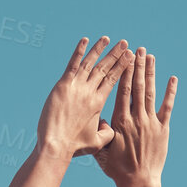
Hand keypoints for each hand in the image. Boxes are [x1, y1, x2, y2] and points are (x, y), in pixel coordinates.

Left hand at [36, 35, 129, 159]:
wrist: (56, 146)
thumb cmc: (75, 147)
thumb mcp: (96, 143)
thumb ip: (107, 134)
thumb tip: (111, 127)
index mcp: (98, 103)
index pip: (113, 80)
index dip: (122, 67)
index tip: (130, 57)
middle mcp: (89, 92)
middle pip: (105, 69)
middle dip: (116, 55)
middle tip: (125, 43)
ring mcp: (76, 87)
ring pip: (90, 63)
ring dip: (99, 49)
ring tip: (107, 38)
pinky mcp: (62, 85)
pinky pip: (72, 64)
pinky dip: (79, 51)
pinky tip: (85, 40)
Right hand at [94, 47, 176, 185]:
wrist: (138, 182)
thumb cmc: (118, 170)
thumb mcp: (102, 152)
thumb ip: (101, 133)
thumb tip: (98, 119)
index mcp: (121, 121)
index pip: (123, 90)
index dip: (125, 72)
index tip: (125, 57)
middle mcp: (136, 118)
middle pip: (138, 86)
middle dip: (138, 66)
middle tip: (139, 49)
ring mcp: (151, 123)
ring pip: (151, 92)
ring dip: (151, 73)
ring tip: (150, 56)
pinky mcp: (163, 130)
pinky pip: (167, 107)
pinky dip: (170, 92)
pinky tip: (172, 79)